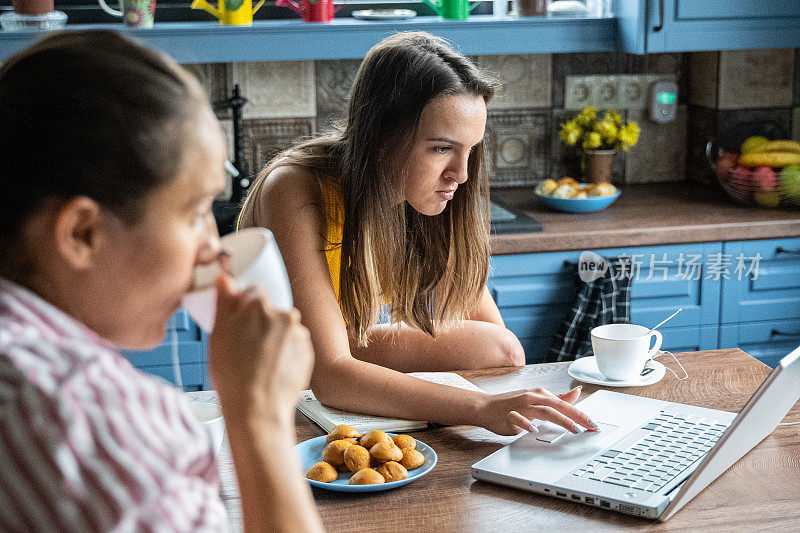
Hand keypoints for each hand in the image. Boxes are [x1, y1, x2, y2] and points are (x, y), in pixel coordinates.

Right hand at [207, 275, 314, 426]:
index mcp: (261, 305)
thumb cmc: (234, 375)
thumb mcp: (218, 334)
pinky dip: (283, 354)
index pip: (253, 294)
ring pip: (281, 330)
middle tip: (243, 348)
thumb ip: (225, 302)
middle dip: (257, 325)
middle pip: (269, 312)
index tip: (236, 325)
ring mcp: (300, 335)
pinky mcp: (308, 353)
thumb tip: (226, 280)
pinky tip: (270, 369)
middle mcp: (286, 315)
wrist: (258, 409)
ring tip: (257, 363)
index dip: (241, 310)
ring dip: (272, 340)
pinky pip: (293, 347)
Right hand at [478, 386, 596, 435]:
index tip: (594, 424)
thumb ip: (558, 399)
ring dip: (560, 420)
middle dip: (576, 417)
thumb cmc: (512, 404)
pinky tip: (535, 430)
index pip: (564, 404)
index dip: (580, 414)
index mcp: (541, 394)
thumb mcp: (537, 400)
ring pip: (544, 411)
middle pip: (557, 406)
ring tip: (574, 430)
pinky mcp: (509, 415)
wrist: (485, 407)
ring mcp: (520, 406)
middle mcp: (532, 397)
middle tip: (590, 427)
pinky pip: (519, 418)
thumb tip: (578, 392)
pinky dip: (527, 424)